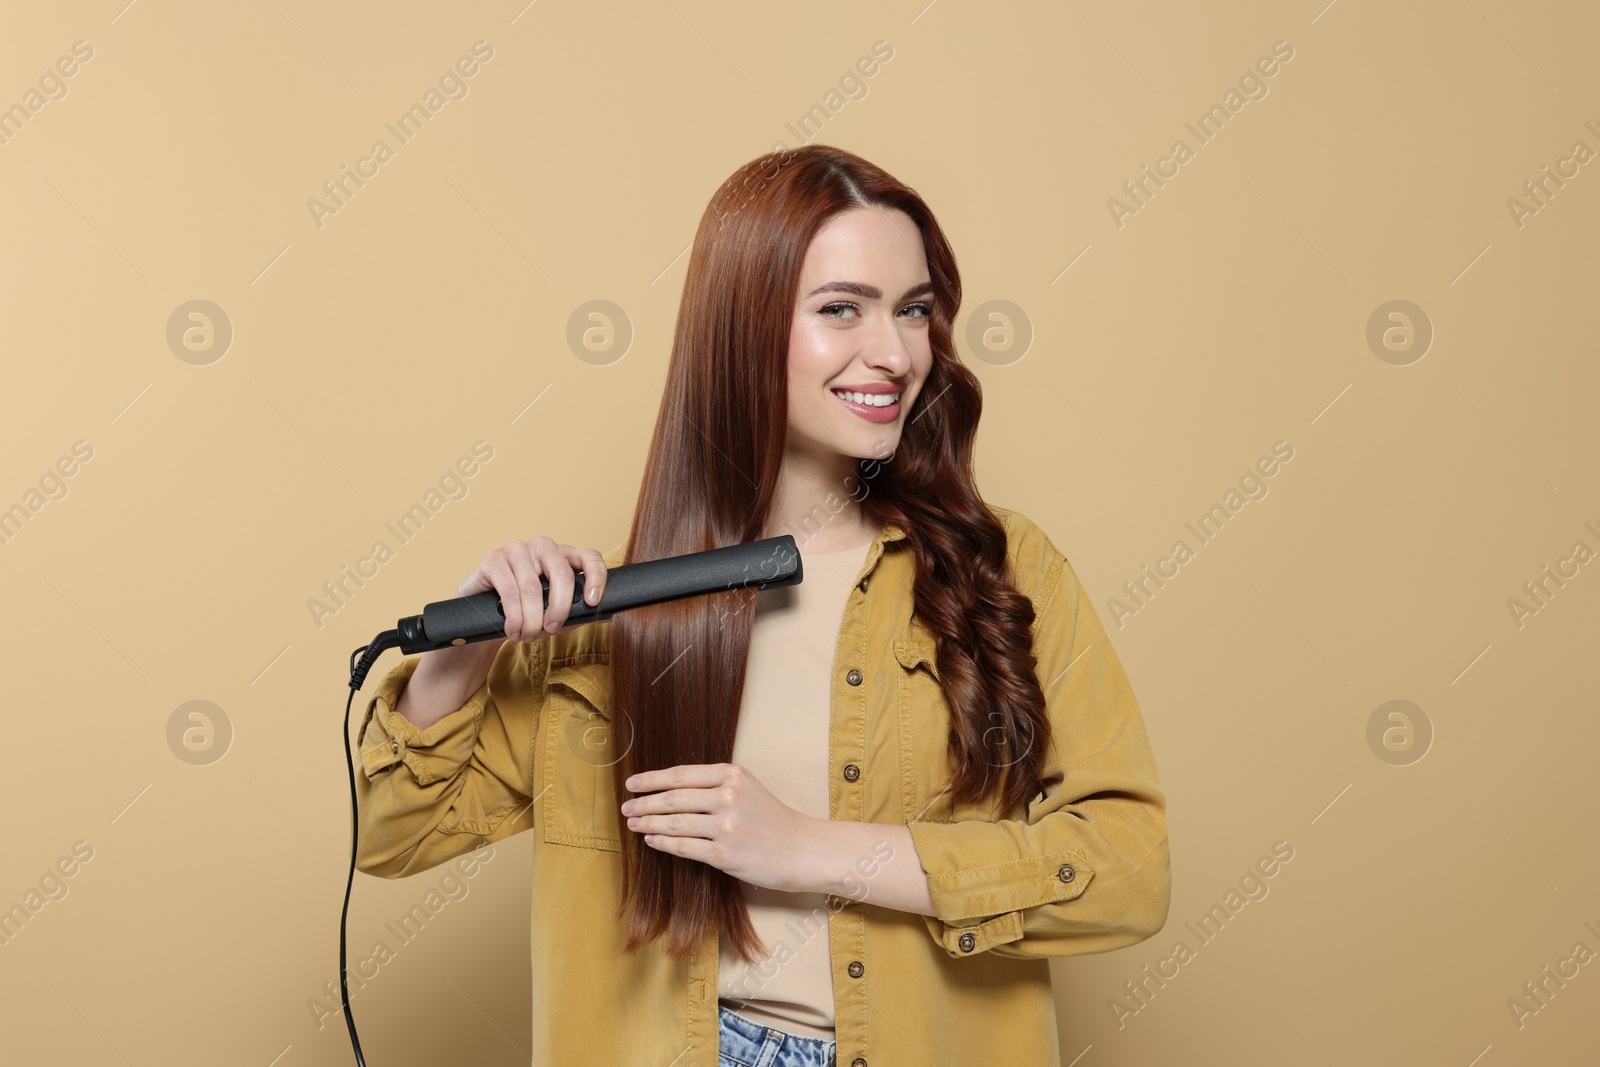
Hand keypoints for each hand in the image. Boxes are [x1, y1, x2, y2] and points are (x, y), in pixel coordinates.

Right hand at [456, 535, 609, 639]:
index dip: (596, 577)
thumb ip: (575, 612)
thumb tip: (602, 614)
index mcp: (564, 557)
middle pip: (562, 573)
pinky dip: (513, 616)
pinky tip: (512, 629)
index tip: (593, 601)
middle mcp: (542, 547)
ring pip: (533, 587)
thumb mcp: (555, 615)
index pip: (589, 557)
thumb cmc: (525, 614)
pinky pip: (509, 589)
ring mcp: (517, 549)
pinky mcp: (493, 559)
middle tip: (551, 629)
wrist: (485, 618)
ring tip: (526, 635)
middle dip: (559, 608)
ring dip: (531, 619)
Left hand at [620, 763, 819, 893]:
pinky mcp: (724, 854)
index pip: (680, 775)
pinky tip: (652, 841)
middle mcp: (727, 796)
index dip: (651, 780)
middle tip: (627, 807)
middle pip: (673, 799)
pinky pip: (684, 847)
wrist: (802, 848)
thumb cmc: (773, 820)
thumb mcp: (747, 788)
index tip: (632, 784)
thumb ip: (715, 785)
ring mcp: (726, 826)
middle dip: (644, 803)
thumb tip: (672, 790)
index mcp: (731, 775)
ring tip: (634, 824)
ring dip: (649, 824)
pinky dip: (663, 843)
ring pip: (674, 823)